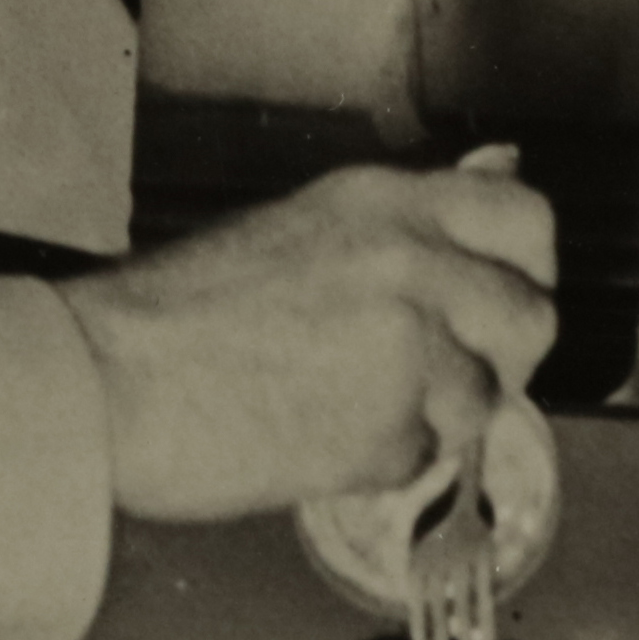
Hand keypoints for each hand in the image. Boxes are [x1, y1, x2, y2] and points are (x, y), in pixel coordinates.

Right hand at [72, 160, 559, 527]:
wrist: (107, 382)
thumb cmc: (176, 313)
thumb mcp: (302, 228)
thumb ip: (406, 222)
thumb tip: (499, 173)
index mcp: (388, 203)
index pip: (527, 218)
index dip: (527, 268)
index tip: (502, 296)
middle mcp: (415, 265)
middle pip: (531, 320)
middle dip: (499, 359)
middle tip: (440, 377)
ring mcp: (411, 350)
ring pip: (484, 403)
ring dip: (435, 421)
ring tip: (348, 410)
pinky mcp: (391, 432)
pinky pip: (426, 461)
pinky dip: (384, 466)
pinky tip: (316, 440)